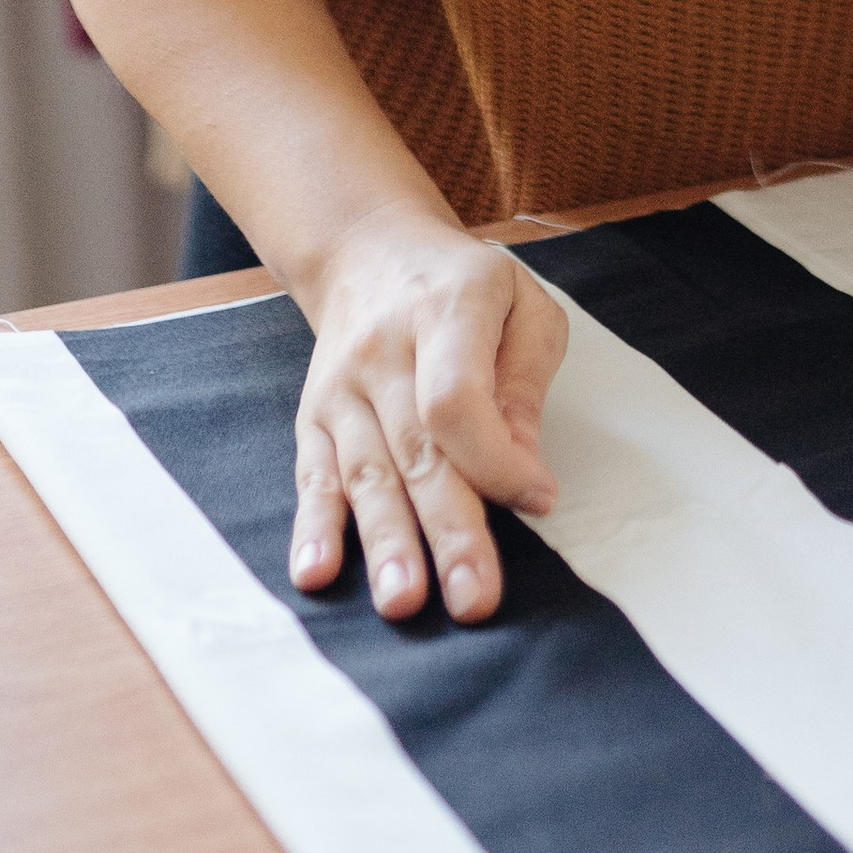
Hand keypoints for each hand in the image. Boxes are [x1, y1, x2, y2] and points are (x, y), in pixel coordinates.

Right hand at [287, 197, 565, 622]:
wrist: (371, 250)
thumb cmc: (466, 286)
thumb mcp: (523, 305)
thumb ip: (524, 383)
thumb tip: (526, 471)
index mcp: (446, 309)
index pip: (457, 398)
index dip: (495, 459)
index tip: (538, 499)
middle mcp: (385, 351)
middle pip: (416, 450)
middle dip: (448, 529)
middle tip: (474, 597)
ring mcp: (342, 387)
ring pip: (366, 474)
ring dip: (385, 543)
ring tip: (403, 601)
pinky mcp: (314, 418)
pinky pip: (314, 477)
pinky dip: (314, 529)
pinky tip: (317, 574)